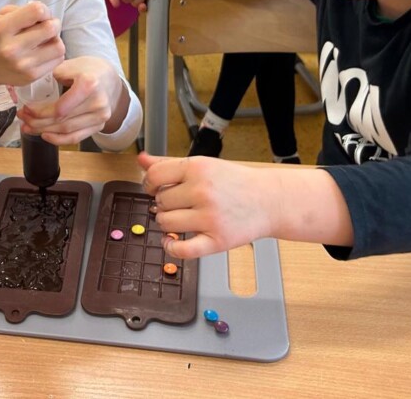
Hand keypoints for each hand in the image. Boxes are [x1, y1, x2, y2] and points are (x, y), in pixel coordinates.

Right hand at [0, 2, 64, 86]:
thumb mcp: (2, 16)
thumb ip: (24, 10)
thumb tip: (47, 15)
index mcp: (2, 28)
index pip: (37, 11)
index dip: (44, 10)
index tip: (40, 15)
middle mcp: (12, 48)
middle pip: (51, 28)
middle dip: (53, 24)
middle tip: (47, 26)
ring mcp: (23, 65)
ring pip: (59, 46)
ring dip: (55, 40)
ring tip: (46, 40)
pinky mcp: (32, 77)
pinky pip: (58, 59)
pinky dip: (54, 53)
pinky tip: (43, 52)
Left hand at [19, 57, 123, 143]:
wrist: (108, 78)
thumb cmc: (87, 69)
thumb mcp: (70, 64)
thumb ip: (52, 75)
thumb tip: (30, 89)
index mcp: (89, 84)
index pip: (60, 107)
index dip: (40, 112)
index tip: (26, 108)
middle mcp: (97, 102)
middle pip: (62, 120)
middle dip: (38, 122)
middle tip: (22, 118)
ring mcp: (100, 116)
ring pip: (67, 130)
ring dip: (44, 131)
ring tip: (28, 127)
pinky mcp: (99, 125)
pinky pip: (76, 138)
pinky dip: (59, 140)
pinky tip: (44, 135)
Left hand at [138, 152, 275, 258]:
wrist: (269, 200)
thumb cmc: (236, 183)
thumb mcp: (203, 165)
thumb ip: (169, 164)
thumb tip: (141, 160)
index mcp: (198, 168)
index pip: (155, 176)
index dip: (149, 184)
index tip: (155, 189)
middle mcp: (202, 191)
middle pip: (160, 201)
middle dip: (163, 204)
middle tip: (178, 204)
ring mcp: (209, 217)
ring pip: (165, 223)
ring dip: (167, 224)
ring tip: (181, 219)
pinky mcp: (217, 240)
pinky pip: (182, 249)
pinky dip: (170, 247)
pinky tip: (171, 242)